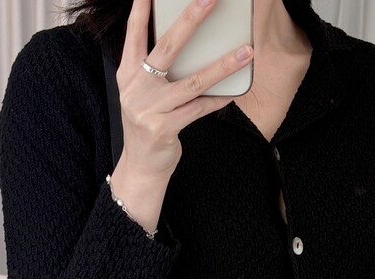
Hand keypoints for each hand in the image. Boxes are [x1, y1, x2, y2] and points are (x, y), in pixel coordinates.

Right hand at [117, 0, 253, 177]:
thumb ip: (154, 68)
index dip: (141, 9)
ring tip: (246, 52)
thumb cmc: (147, 123)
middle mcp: (136, 88)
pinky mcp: (164, 129)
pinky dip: (219, 98)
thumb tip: (187, 41)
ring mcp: (149, 109)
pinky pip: (200, 108)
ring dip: (223, 65)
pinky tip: (235, 90)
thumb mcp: (142, 93)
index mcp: (128, 74)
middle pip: (167, 47)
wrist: (140, 167)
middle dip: (190, 19)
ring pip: (193, 81)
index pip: (134, 33)